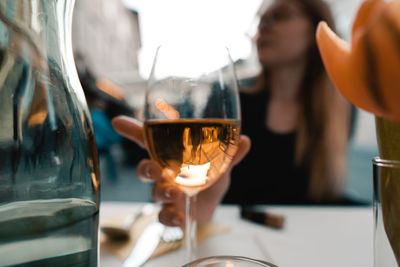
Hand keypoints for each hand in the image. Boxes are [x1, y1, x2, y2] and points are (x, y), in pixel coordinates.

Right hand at [112, 115, 250, 225]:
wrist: (212, 201)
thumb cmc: (210, 174)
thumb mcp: (221, 161)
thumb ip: (230, 153)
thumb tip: (245, 140)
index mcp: (171, 156)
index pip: (148, 140)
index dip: (132, 130)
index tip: (118, 122)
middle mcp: (164, 174)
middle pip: (145, 169)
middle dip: (146, 169)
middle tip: (156, 169)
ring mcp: (166, 194)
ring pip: (153, 193)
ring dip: (161, 193)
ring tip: (174, 193)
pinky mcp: (172, 212)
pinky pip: (163, 217)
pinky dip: (169, 218)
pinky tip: (179, 216)